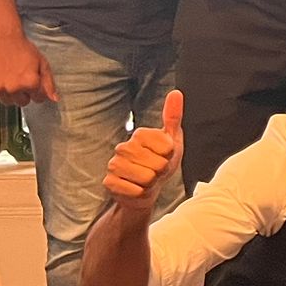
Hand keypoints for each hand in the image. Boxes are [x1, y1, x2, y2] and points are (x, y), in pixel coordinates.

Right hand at [0, 29, 56, 106]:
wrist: (3, 39)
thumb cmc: (22, 48)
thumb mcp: (42, 63)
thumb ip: (49, 83)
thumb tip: (54, 98)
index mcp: (30, 83)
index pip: (39, 99)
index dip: (38, 91)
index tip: (35, 83)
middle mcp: (14, 88)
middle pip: (23, 102)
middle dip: (25, 93)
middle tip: (22, 79)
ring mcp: (0, 88)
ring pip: (9, 103)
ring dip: (12, 95)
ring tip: (12, 79)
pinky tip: (3, 80)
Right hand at [104, 89, 183, 214]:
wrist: (147, 189)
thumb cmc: (160, 162)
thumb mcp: (172, 140)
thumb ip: (173, 117)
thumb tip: (176, 92)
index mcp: (140, 134)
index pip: (167, 148)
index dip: (170, 156)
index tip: (164, 156)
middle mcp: (123, 147)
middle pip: (158, 165)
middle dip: (161, 171)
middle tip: (155, 170)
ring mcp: (114, 164)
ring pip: (147, 178)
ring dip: (151, 183)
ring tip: (146, 179)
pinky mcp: (109, 182)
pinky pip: (135, 191)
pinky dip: (141, 193)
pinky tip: (136, 188)